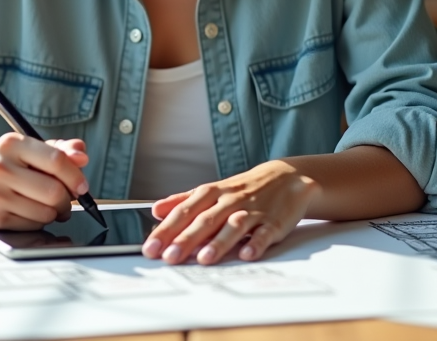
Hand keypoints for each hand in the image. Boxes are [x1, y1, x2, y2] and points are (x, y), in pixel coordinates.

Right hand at [0, 134, 89, 229]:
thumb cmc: (7, 165)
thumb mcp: (30, 150)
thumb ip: (60, 150)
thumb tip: (81, 155)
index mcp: (13, 144)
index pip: (56, 160)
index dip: (75, 175)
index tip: (82, 185)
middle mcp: (0, 167)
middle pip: (53, 191)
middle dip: (67, 199)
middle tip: (66, 199)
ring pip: (45, 212)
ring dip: (54, 212)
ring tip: (48, 205)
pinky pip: (33, 225)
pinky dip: (39, 221)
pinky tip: (31, 212)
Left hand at [142, 160, 319, 264]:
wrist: (286, 176)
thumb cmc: (243, 189)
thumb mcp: (212, 190)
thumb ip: (183, 201)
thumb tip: (155, 210)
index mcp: (211, 194)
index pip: (184, 212)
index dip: (166, 230)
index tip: (150, 248)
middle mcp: (229, 202)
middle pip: (205, 220)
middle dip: (186, 239)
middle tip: (169, 257)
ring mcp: (252, 212)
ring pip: (233, 226)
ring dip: (219, 242)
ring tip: (204, 259)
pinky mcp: (274, 222)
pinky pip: (264, 233)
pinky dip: (256, 243)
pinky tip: (247, 254)